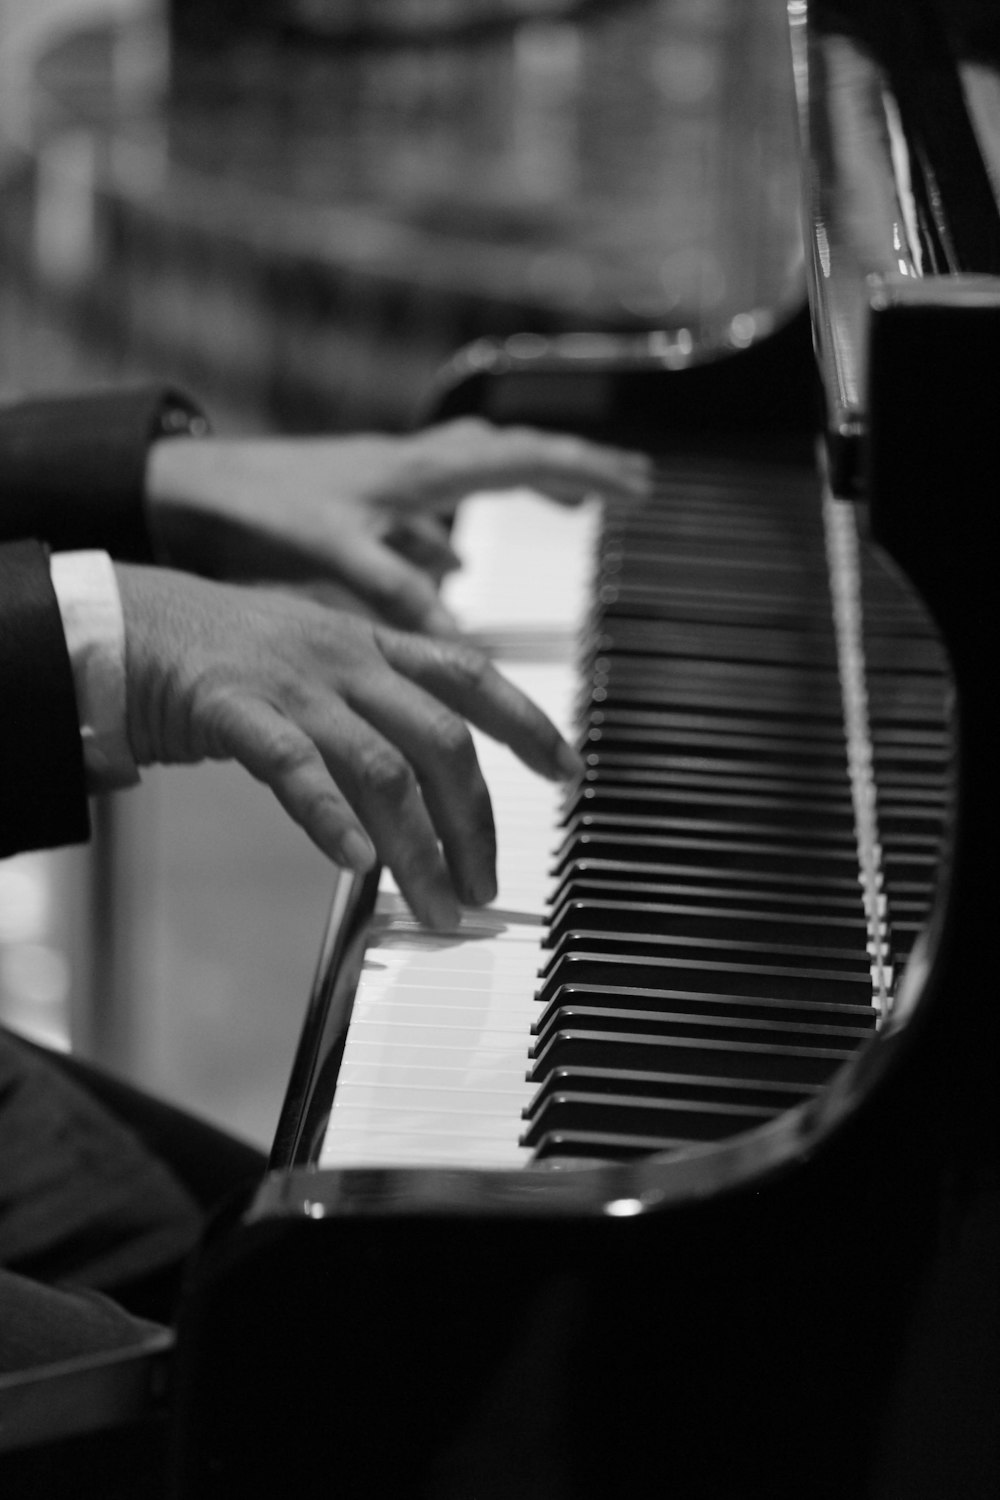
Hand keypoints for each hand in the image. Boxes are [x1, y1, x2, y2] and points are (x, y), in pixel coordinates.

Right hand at [116, 565, 581, 928]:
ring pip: (382, 767)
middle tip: (485, 887)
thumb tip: (418, 780)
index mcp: (371, 643)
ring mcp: (293, 682)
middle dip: (475, 822)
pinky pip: (294, 768)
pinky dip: (330, 818)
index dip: (528, 724)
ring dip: (419, 848)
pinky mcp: (233, 709)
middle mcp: (346, 657)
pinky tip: (355, 863)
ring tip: (436, 907)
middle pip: (442, 739)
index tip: (568, 774)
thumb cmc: (223, 653)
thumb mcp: (314, 661)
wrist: (125, 621)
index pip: (472, 677)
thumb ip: (370, 705)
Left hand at [144, 418, 650, 633]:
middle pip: (513, 454)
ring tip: (569, 507)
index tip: (641, 487)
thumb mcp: (333, 554)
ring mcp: (389, 480)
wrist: (186, 486)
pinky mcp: (363, 501)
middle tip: (632, 483)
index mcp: (416, 472)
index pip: (521, 460)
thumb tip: (461, 642)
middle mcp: (411, 466)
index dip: (585, 472)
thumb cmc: (254, 510)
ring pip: (476, 473)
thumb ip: (399, 592)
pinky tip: (453, 560)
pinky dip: (457, 531)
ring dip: (525, 487)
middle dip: (575, 467)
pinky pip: (431, 508)